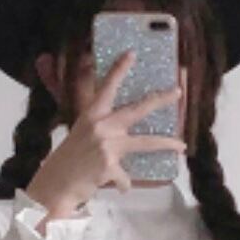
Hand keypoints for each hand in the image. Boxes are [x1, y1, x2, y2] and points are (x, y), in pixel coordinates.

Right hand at [25, 50, 186, 217]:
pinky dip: (124, 183)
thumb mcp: (82, 133)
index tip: (132, 53)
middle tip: (178, 92)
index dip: (119, 69)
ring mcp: (106, 145)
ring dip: (166, 143)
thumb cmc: (70, 158)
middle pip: (137, 110)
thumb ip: (100, 124)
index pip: (107, 87)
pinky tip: (120, 186)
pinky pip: (126, 177)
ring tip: (182, 146)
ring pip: (144, 143)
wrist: (57, 183)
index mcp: (92, 115)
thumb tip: (123, 125)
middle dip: (160, 99)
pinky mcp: (109, 166)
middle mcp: (100, 126)